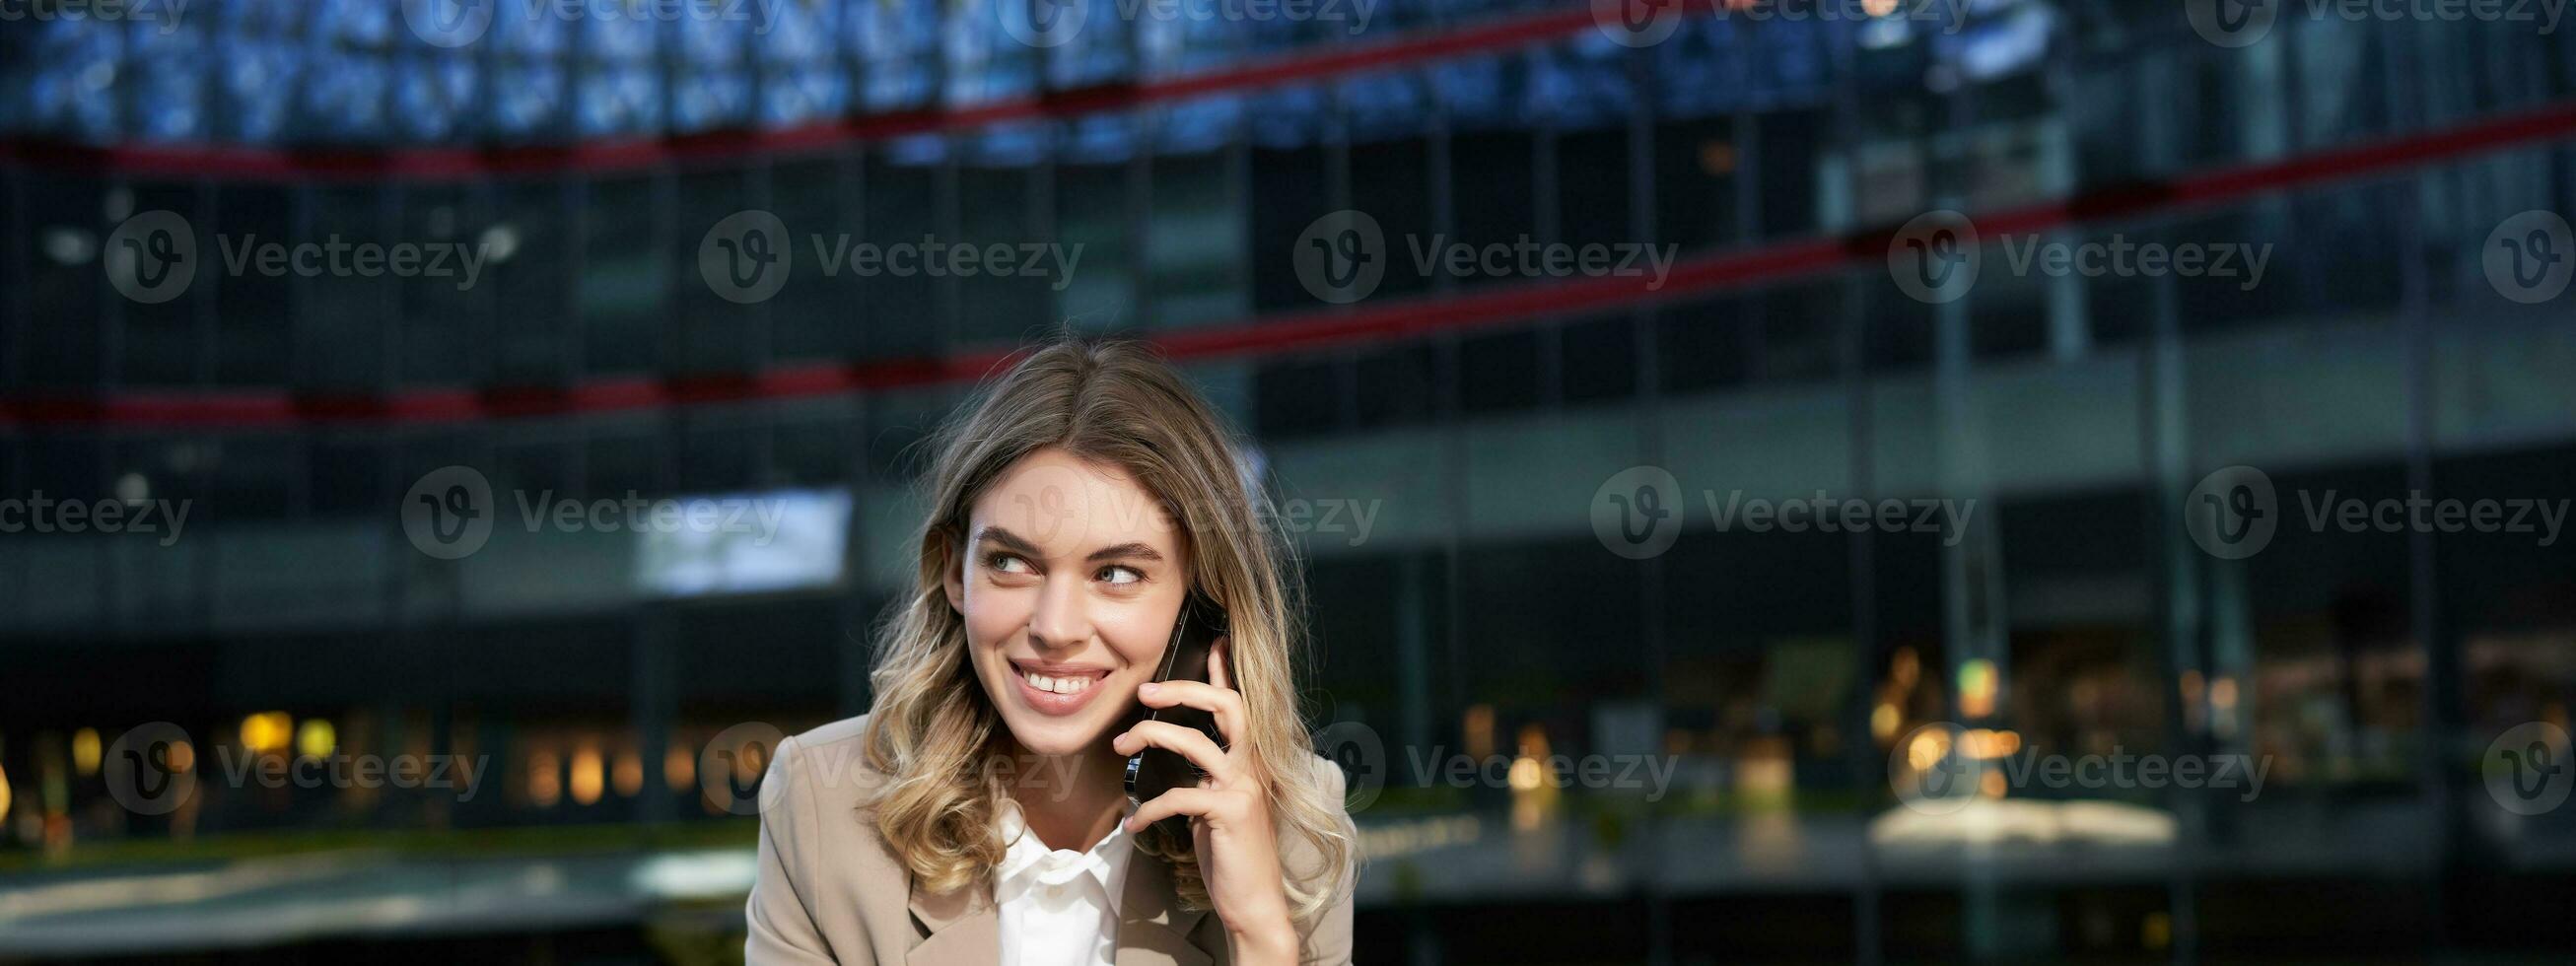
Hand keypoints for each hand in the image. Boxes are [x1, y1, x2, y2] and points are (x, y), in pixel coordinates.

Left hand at [1113, 637, 1299, 962]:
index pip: (1238, 704)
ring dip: (1151, 736)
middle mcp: (1251, 766)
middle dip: (1184, 689)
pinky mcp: (1230, 813)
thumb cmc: (1231, 855)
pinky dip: (1149, 809)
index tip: (1213, 639)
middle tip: (1145, 691)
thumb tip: (1177, 751)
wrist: (1253, 902)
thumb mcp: (1217, 806)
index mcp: (1248, 761)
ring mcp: (1243, 788)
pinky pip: (1179, 795)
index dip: (1224, 670)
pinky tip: (1134, 825)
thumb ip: (1206, 775)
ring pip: (1195, 741)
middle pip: (1226, 705)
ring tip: (1120, 746)